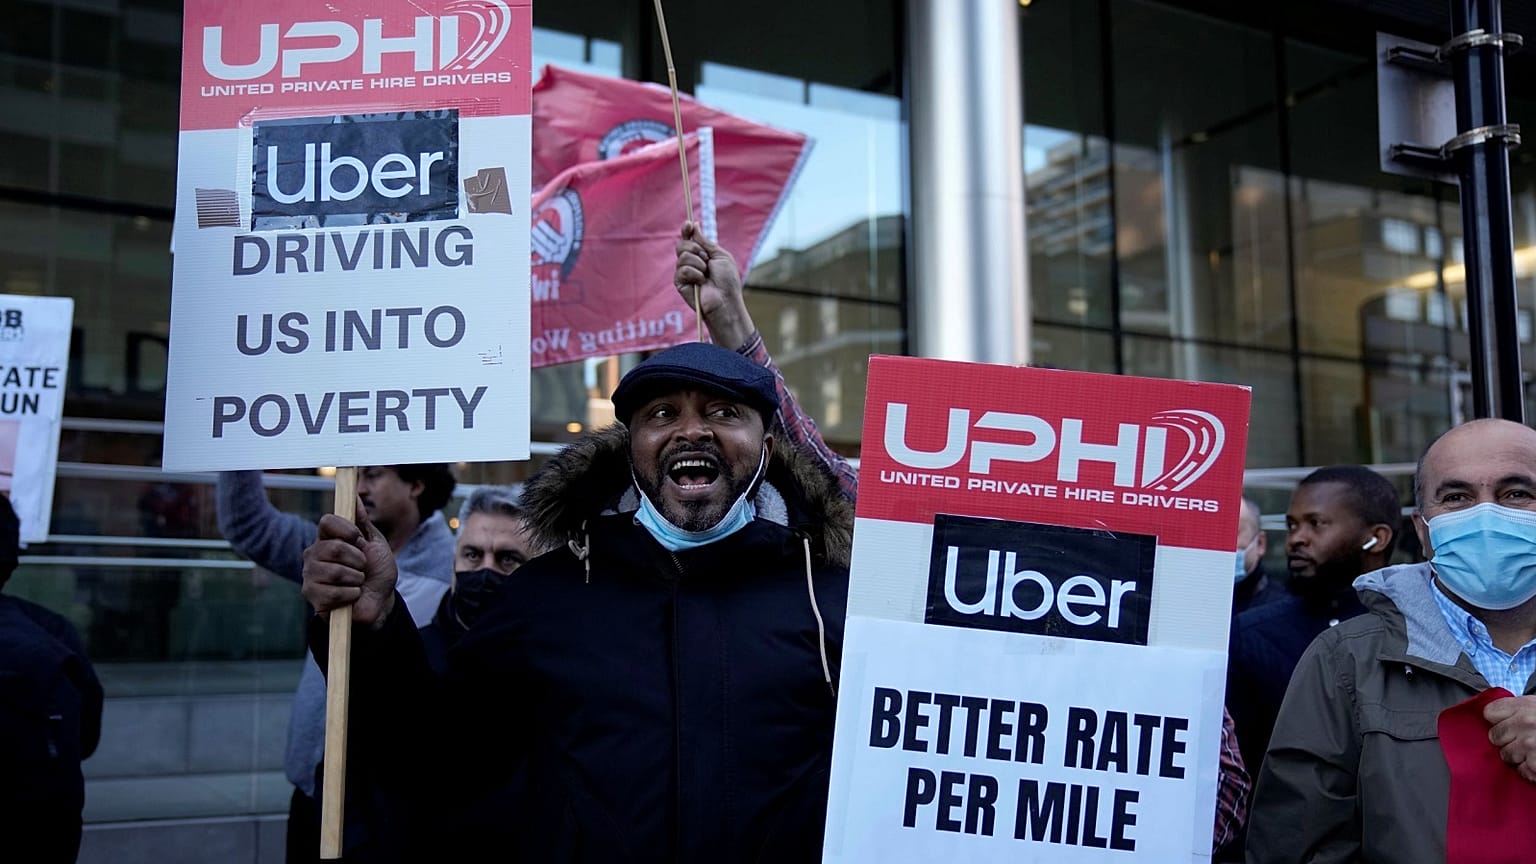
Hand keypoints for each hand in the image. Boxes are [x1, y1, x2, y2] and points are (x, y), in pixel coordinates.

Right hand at [301, 497, 397, 626]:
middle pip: (334, 547)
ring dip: (357, 578)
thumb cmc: (376, 570)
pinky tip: (352, 596)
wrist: (380, 601)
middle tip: (362, 567)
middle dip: (358, 559)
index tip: (359, 539)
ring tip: (358, 582)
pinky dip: (351, 595)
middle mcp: (314, 553)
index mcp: (328, 537)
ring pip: (335, 571)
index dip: (346, 530)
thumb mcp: (374, 542)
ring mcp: (310, 574)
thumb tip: (354, 496)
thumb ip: (362, 521)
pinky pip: (334, 592)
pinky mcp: (311, 595)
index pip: (327, 521)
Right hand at [675, 222, 754, 349]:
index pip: (689, 238)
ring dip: (698, 263)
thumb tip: (694, 225)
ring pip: (683, 256)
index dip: (686, 230)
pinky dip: (695, 274)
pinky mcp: (679, 283)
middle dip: (695, 248)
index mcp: (701, 254)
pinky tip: (701, 282)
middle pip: (681, 244)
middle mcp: (691, 262)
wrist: (726, 300)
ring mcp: (684, 272)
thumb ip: (705, 242)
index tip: (688, 224)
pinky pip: (682, 269)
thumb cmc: (727, 281)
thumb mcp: (720, 256)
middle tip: (706, 259)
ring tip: (706, 275)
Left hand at [1485, 694, 1535, 782]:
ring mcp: (1529, 746)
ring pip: (1506, 756)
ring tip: (1535, 753)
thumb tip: (1499, 717)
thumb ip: (1522, 709)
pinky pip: (1522, 771)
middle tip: (1524, 741)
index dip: (1499, 720)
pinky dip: (1531, 771)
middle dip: (1507, 740)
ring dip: (1518, 757)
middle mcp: (1524, 724)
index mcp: (1525, 706)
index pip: (1490, 713)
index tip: (1508, 723)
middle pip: (1494, 736)